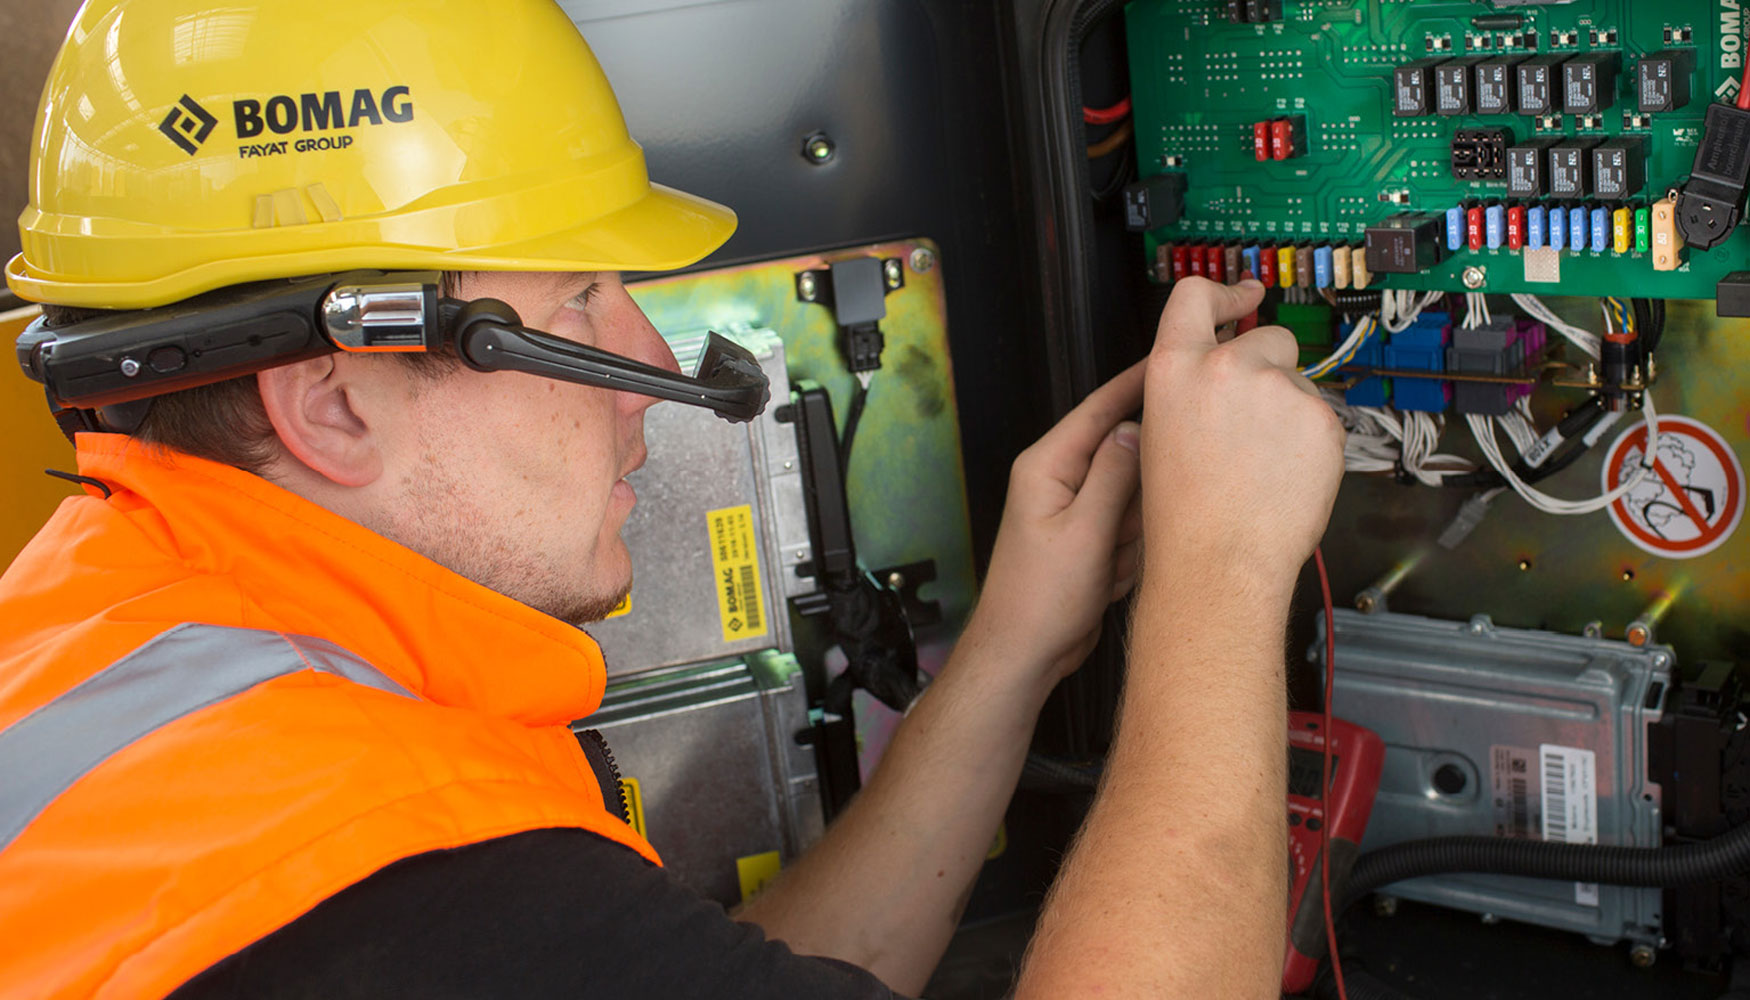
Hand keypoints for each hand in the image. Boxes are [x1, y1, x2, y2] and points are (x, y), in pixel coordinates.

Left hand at [963, 361, 1146, 690]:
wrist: (1023, 653)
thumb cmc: (1040, 599)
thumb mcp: (1085, 533)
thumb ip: (1114, 475)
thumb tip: (1139, 427)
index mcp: (1047, 466)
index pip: (1099, 410)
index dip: (1138, 385)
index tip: (1175, 361)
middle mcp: (1060, 480)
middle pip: (1124, 457)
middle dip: (1139, 494)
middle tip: (1138, 521)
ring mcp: (1076, 510)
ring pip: (1133, 498)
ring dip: (1133, 535)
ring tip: (1111, 564)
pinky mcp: (1089, 538)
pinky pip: (1129, 530)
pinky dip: (1128, 555)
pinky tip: (1109, 579)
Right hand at [1140, 278, 1344, 585]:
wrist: (1218, 559)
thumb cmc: (1183, 514)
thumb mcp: (1160, 432)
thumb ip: (1191, 387)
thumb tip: (1226, 372)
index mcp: (1175, 368)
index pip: (1195, 297)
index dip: (1224, 292)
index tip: (1245, 293)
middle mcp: (1227, 367)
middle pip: (1267, 337)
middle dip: (1270, 368)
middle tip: (1256, 422)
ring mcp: (1278, 389)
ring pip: (1299, 383)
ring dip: (1289, 411)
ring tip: (1264, 464)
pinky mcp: (1321, 417)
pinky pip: (1322, 418)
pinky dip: (1311, 443)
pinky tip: (1286, 476)